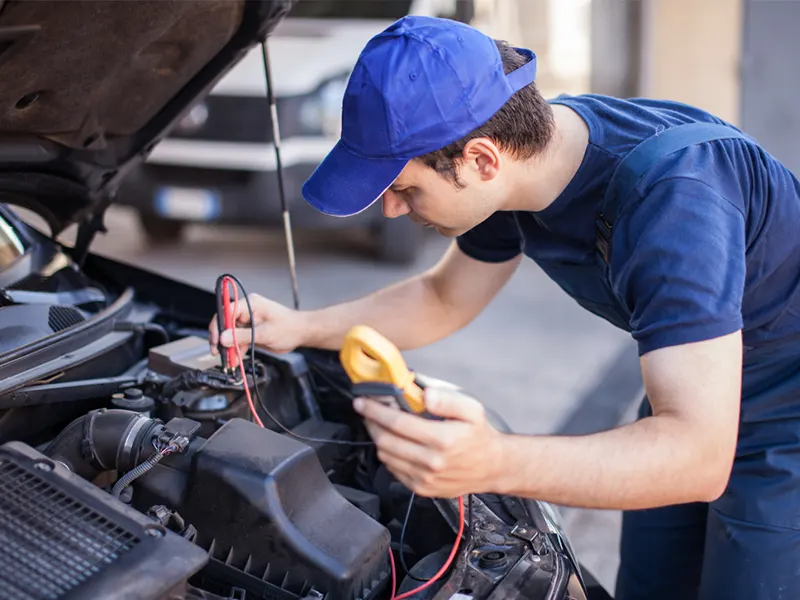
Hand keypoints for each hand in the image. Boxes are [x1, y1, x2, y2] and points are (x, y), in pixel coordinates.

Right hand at [208, 293, 307, 354]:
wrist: (301, 333)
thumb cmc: (290, 327)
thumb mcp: (265, 333)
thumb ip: (243, 336)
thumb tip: (223, 338)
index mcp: (250, 304)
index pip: (226, 311)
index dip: (218, 326)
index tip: (216, 340)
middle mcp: (247, 310)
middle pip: (226, 323)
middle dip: (221, 339)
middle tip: (218, 352)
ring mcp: (249, 320)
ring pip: (230, 333)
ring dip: (228, 347)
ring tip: (229, 360)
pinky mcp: (251, 330)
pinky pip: (238, 339)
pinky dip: (236, 349)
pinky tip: (235, 358)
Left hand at [353, 387, 506, 497]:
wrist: (492, 467)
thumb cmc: (479, 435)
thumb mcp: (472, 410)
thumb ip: (447, 400)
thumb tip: (425, 394)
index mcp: (443, 439)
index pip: (397, 423)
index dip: (375, 411)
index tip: (362, 402)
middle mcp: (431, 461)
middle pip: (386, 440)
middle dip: (371, 423)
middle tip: (366, 411)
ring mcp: (424, 478)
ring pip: (386, 456)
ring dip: (377, 438)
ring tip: (379, 424)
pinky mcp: (421, 489)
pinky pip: (393, 470)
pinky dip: (388, 454)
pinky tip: (394, 442)